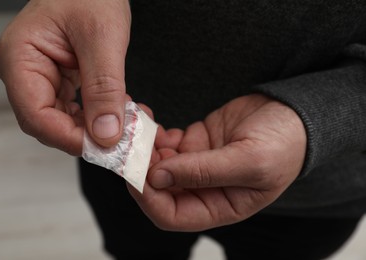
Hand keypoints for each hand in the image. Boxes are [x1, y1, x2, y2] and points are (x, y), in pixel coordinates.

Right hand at [0, 0, 130, 154]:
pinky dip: (97, 116)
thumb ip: (104, 88)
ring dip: (94, 129)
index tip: (103, 147)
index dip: (69, 138)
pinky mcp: (58, 80)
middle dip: (85, 136)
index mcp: (20, 58)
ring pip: (63, 120)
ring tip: (125, 126)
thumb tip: (105, 134)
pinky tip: (118, 114)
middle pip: (48, 123)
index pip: (35, 115)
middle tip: (120, 142)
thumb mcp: (102, 39)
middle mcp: (24, 72)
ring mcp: (40, 77)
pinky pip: (74, 109)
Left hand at [128, 94, 306, 230]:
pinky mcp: (193, 144)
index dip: (148, 199)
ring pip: (157, 165)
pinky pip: (164, 144)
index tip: (135, 172)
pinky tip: (152, 123)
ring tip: (138, 128)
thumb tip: (157, 179)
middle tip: (130, 145)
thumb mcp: (251, 162)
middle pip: (158, 191)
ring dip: (144, 150)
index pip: (170, 215)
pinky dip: (154, 136)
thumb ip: (205, 172)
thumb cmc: (284, 143)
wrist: (294, 113)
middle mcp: (203, 190)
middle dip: (140, 170)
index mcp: (219, 207)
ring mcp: (196, 166)